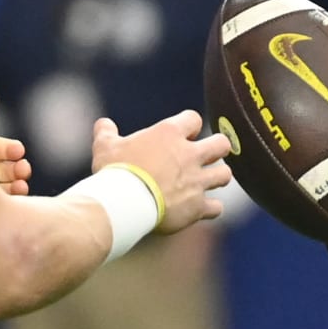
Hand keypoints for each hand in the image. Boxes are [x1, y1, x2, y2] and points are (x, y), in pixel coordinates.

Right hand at [94, 110, 231, 233]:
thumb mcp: (104, 147)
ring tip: (206, 182)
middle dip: (217, 149)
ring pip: (224, 175)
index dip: (190, 126)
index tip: (182, 136)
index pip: (194, 119)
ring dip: (217, 178)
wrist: (123, 204)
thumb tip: (103, 124)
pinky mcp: (197, 206)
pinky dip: (210, 208)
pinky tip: (202, 209)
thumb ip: (106, 133)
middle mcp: (189, 155)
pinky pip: (216, 207)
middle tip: (205, 157)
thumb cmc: (114, 172)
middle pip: (221, 144)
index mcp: (169, 134)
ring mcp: (197, 181)